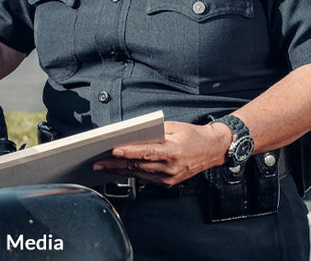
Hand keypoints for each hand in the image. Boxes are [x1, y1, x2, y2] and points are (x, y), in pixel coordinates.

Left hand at [92, 121, 228, 186]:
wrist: (213, 150)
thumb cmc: (193, 136)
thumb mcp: (174, 128)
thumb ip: (153, 133)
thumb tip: (131, 135)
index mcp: (173, 152)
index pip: (146, 152)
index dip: (128, 152)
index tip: (113, 150)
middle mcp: (171, 167)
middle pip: (138, 166)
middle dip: (115, 164)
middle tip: (97, 161)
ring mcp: (169, 178)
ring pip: (139, 174)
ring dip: (118, 171)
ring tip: (102, 166)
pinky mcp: (168, 183)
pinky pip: (145, 178)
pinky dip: (131, 174)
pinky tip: (118, 170)